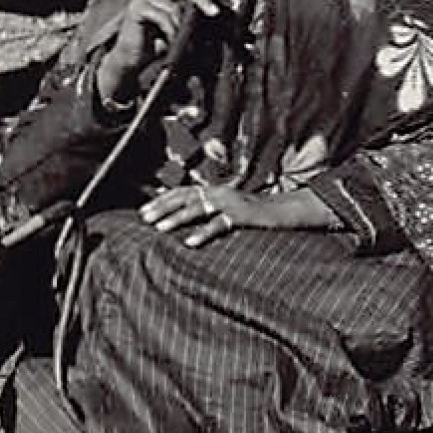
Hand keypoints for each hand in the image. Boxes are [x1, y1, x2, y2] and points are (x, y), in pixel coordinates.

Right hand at [94, 0, 226, 103]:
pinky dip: (171, 31)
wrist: (133, 58)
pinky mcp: (136, 8)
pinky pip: (162, 16)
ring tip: (184, 39)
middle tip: (214, 11)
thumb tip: (216, 9)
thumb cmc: (157, 42)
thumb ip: (193, 14)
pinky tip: (171, 41)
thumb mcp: (180, 25)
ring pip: (173, 4)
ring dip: (183, 25)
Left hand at [139, 184, 334, 248]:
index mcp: (215, 190)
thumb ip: (211, 213)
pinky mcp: (243, 215)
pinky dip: (204, 232)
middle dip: (163, 207)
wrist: (289, 210)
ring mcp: (231, 202)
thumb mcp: (231, 211)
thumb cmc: (257, 214)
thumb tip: (188, 225)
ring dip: (177, 217)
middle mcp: (220, 192)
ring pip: (198, 207)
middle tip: (145, 218)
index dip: (162, 200)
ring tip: (159, 228)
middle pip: (185, 197)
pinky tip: (190, 242)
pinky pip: (220, 224)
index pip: (183, 192)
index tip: (143, 211)